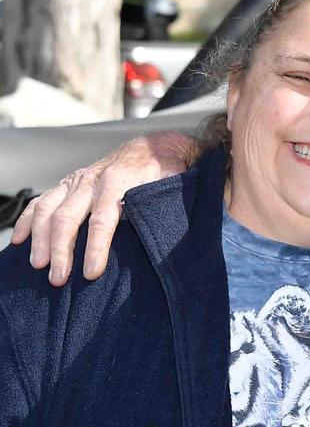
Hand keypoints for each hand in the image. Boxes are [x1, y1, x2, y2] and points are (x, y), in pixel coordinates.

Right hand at [10, 131, 198, 285]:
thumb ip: (160, 209)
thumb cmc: (167, 173)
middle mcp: (93, 180)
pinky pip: (42, 200)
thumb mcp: (171, 189)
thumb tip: (161, 239)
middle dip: (61, 250)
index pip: (103, 219)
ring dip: (41, 239)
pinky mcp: (69, 183)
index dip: (95, 247)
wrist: (157, 147)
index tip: (91, 273)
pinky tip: (21, 240)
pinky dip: (29, 220)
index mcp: (120, 182)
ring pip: (49, 208)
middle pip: (68, 217)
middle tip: (58, 279)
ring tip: (39, 265)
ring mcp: (78, 181)